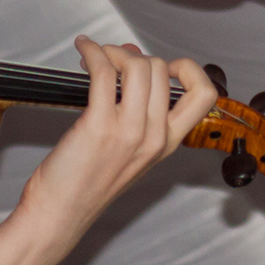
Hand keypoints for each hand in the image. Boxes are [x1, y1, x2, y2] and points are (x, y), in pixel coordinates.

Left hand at [16, 36, 219, 256]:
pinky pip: (103, 73)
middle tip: (111, 60)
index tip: (164, 65)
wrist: (59, 213)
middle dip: (134, 55)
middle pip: (162, 70)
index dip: (188, 70)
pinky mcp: (98, 125)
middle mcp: (154, 137)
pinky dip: (93, 53)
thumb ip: (137, 112)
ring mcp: (129, 131)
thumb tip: (132, 63)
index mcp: (166, 143)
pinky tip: (84, 51)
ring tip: (96, 56)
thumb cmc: (84, 184)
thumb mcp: (127, 152)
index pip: (205, 96)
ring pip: (137, 66)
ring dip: (113, 52)